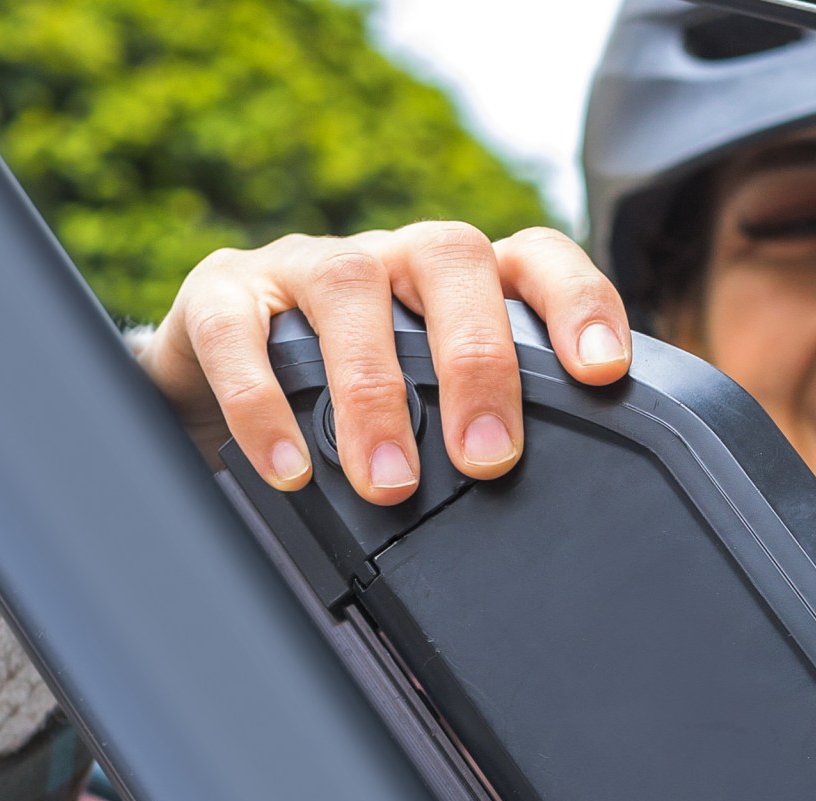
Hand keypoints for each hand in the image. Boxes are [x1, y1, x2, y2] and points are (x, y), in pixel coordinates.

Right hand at [139, 224, 632, 502]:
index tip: (603, 373)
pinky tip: (289, 469)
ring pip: (349, 284)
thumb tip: (555, 530)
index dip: (577, 300)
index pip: (535, 256)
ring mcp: (304, 265)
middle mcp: (392, 257)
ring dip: (374, 387)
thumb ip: (482, 434)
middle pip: (451, 259)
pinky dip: (261, 401)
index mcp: (460, 280)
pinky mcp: (222, 294)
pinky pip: (239, 331)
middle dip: (476, 359)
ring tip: (390, 483)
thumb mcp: (428, 408)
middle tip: (488, 458)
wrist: (212, 381)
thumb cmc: (348, 399)